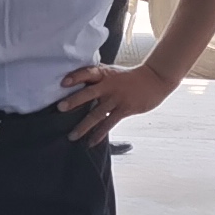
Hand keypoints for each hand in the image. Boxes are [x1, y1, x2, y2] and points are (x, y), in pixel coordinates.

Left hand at [57, 59, 175, 139]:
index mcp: (104, 74)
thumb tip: (78, 85)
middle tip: (60, 108)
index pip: (87, 73)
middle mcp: (108, 86)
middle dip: (74, 101)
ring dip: (83, 126)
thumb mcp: (112, 72)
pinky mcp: (124, 110)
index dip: (75, 77)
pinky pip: (109, 123)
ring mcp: (116, 98)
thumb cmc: (130, 77)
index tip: (63, 83)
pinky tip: (91, 141)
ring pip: (97, 113)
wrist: (154, 79)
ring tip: (72, 136)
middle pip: (88, 93)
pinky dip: (100, 133)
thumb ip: (98, 78)